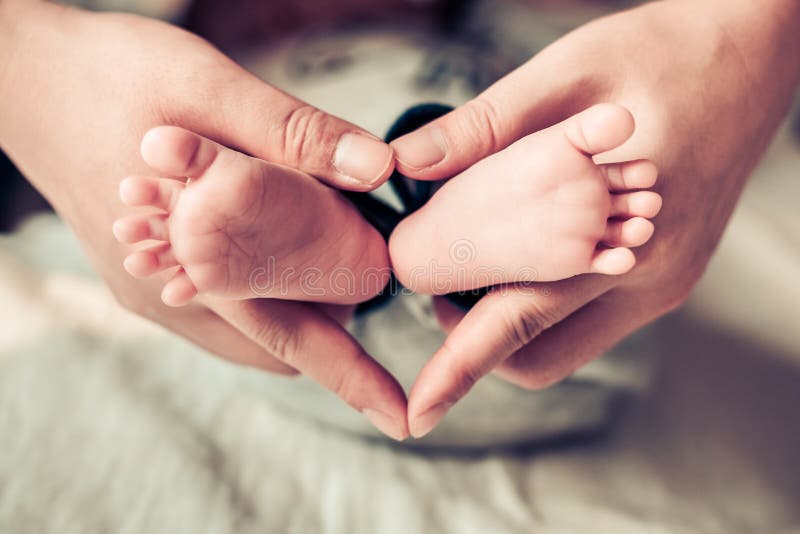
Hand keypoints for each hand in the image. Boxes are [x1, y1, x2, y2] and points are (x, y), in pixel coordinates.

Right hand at [0, 2, 407, 438]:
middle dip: (331, 324)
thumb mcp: (210, 87)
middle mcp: (166, 296)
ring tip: (331, 261)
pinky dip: (257, 287)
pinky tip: (272, 249)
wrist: (19, 76)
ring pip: (245, 322)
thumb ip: (294, 136)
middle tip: (370, 276)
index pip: (293, 342)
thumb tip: (378, 174)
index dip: (354, 380)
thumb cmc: (109, 74)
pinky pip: (214, 302)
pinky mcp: (136, 270)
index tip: (403, 417)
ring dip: (293, 303)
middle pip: (274, 338)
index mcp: (193, 266)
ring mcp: (148, 286)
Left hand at [389, 0, 799, 436]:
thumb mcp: (569, 74)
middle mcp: (650, 278)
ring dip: (515, 327)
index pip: (522, 322)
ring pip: (570, 344)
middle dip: (478, 346)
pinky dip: (550, 305)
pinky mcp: (672, 273)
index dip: (461, 370)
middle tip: (442, 291)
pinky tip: (529, 259)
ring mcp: (666, 282)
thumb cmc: (665, 52)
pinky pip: (597, 317)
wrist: (757, 51)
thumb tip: (408, 165)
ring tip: (480, 271)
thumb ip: (486, 126)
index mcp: (624, 237)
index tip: (418, 412)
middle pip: (543, 356)